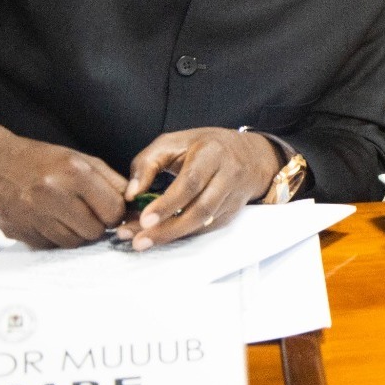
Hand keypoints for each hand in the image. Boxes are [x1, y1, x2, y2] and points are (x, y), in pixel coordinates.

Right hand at [0, 97, 127, 247]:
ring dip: (77, 233)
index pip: (113, 210)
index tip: (112, 210)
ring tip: (69, 215)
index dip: (117, 213)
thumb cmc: (41, 160)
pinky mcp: (18, 231)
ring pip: (73, 242)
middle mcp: (53, 194)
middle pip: (94, 231)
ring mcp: (33, 214)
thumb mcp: (81, 159)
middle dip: (98, 225)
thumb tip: (135, 204)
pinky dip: (55, 237)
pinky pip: (50, 246)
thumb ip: (112, 182)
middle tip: (90, 214)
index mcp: (74, 172)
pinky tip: (50, 220)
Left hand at [115, 127, 283, 251]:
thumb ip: (147, 163)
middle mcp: (229, 175)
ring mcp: (234, 196)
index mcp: (212, 153)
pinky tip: (164, 236)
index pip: (190, 182)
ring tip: (146, 241)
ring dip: (173, 235)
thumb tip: (132, 194)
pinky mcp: (234, 211)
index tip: (144, 219)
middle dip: (168, 228)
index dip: (167, 204)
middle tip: (140, 240)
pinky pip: (208, 228)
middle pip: (200, 208)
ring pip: (205, 222)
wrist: (252, 154)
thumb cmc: (205, 146)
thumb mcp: (173, 142)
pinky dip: (185, 234)